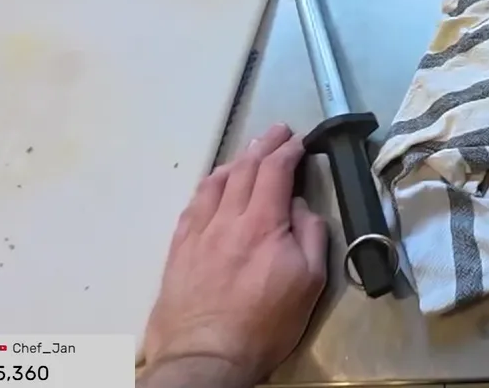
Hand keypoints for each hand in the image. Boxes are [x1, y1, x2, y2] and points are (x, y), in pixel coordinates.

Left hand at [142, 124, 327, 386]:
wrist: (206, 357)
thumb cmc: (265, 323)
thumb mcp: (310, 282)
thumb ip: (310, 236)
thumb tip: (300, 207)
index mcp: (263, 223)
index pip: (275, 171)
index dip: (289, 150)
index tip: (299, 140)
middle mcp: (227, 219)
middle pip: (244, 169)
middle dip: (263, 145)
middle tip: (277, 131)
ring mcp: (198, 233)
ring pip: (215, 183)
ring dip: (235, 161)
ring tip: (247, 153)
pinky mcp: (179, 250)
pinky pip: (192, 206)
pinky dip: (207, 187)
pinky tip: (212, 185)